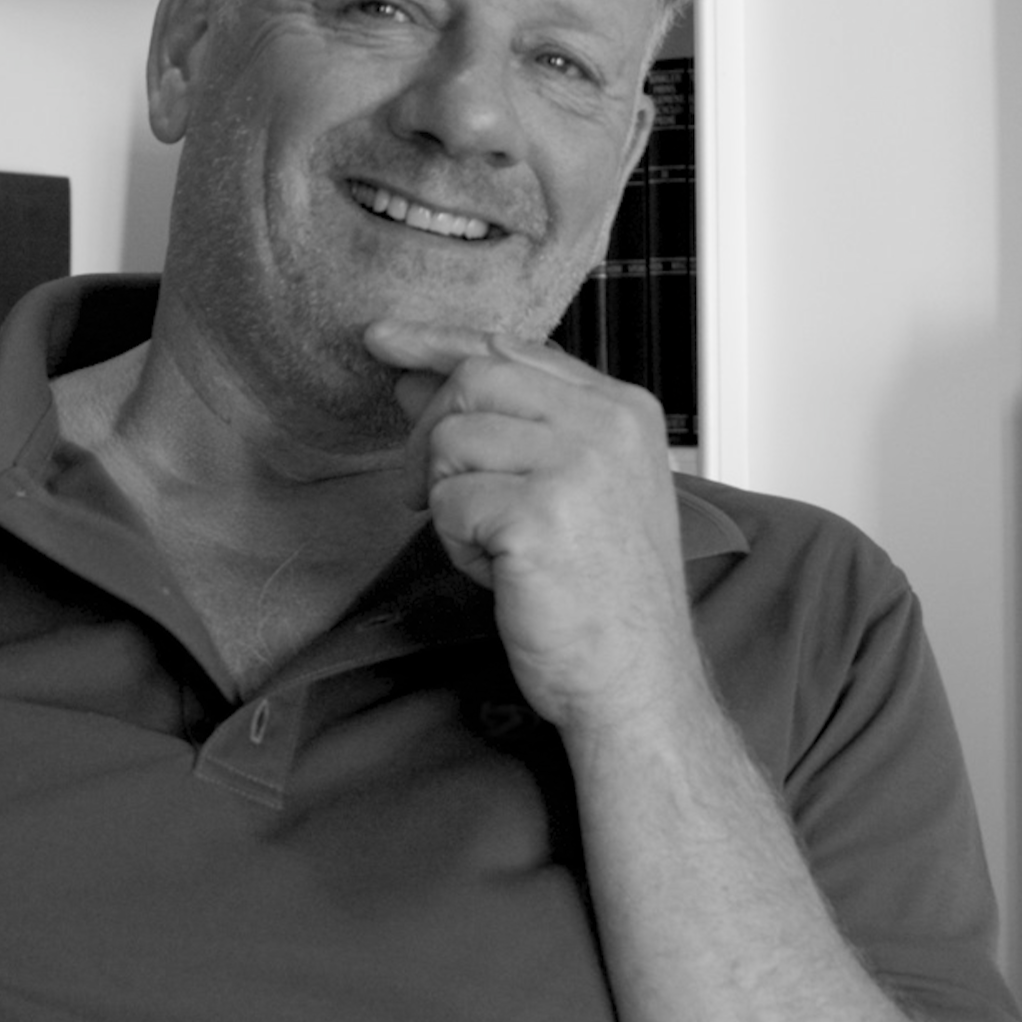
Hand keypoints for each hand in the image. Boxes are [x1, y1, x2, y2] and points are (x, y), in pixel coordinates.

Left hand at [364, 319, 703, 734]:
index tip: (386, 340)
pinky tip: (500, 571)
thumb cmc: (602, 594)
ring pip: (452, 439)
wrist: (636, 681)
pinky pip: (447, 500)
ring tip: (494, 545)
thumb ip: (506, 424)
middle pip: (473, 379)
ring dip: (449, 499)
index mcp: (622, 409)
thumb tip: (415, 379)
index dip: (439, 341)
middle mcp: (607, 423)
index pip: (512, 347)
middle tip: (423, 492)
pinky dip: (456, 542)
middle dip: (430, 435)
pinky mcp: (539, 514)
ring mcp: (578, 465)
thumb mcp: (569, 488)